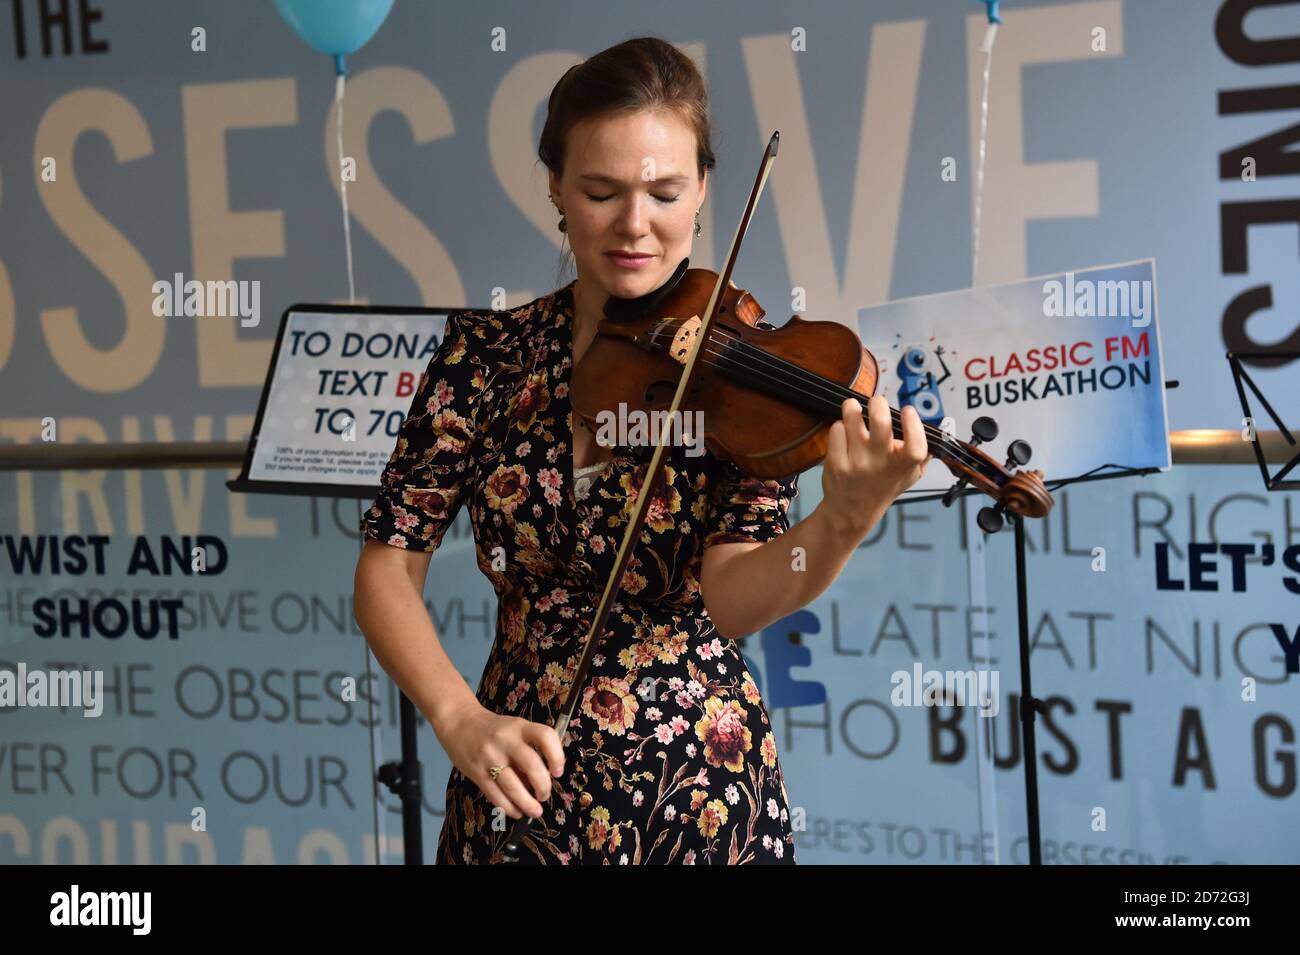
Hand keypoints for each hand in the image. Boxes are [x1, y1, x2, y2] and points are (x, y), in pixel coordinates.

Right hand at [437, 699, 564, 819]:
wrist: (459, 723)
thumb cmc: (493, 729)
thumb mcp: (514, 730)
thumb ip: (528, 750)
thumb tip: (542, 782)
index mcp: (520, 727)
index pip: (545, 736)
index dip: (557, 755)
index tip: (558, 772)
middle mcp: (506, 740)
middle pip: (531, 765)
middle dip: (543, 786)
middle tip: (545, 795)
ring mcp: (490, 757)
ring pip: (513, 786)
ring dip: (527, 803)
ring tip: (535, 811)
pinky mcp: (477, 773)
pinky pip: (495, 795)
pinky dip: (509, 808)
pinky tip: (516, 811)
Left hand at [820, 396, 929, 539]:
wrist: (853, 511)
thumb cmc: (884, 487)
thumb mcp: (911, 475)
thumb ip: (924, 453)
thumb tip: (931, 426)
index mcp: (903, 466)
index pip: (915, 446)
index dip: (913, 424)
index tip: (908, 411)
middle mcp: (880, 464)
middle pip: (880, 422)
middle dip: (878, 403)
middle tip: (876, 403)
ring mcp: (856, 462)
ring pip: (853, 418)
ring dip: (853, 408)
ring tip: (854, 409)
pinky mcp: (836, 462)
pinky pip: (837, 430)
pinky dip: (840, 426)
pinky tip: (845, 433)